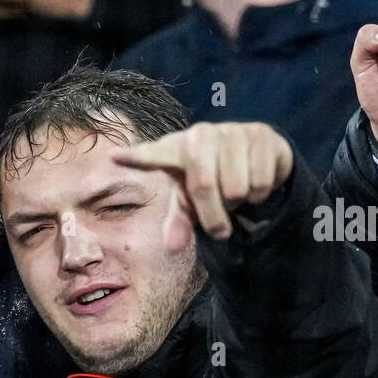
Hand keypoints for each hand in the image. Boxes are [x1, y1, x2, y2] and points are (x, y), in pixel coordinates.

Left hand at [113, 122, 294, 240]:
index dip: (138, 157)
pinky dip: (260, 194)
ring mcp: (233, 130)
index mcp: (176, 149)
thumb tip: (172, 246)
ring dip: (239, 202)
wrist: (253, 159)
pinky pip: (261, 180)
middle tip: (219, 222)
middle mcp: (201, 134)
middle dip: (213, 214)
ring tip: (235, 193)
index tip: (115, 157)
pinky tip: (254, 181)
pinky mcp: (262, 133)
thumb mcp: (191, 201)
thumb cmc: (210, 179)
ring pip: (237, 187)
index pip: (155, 155)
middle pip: (203, 185)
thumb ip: (179, 222)